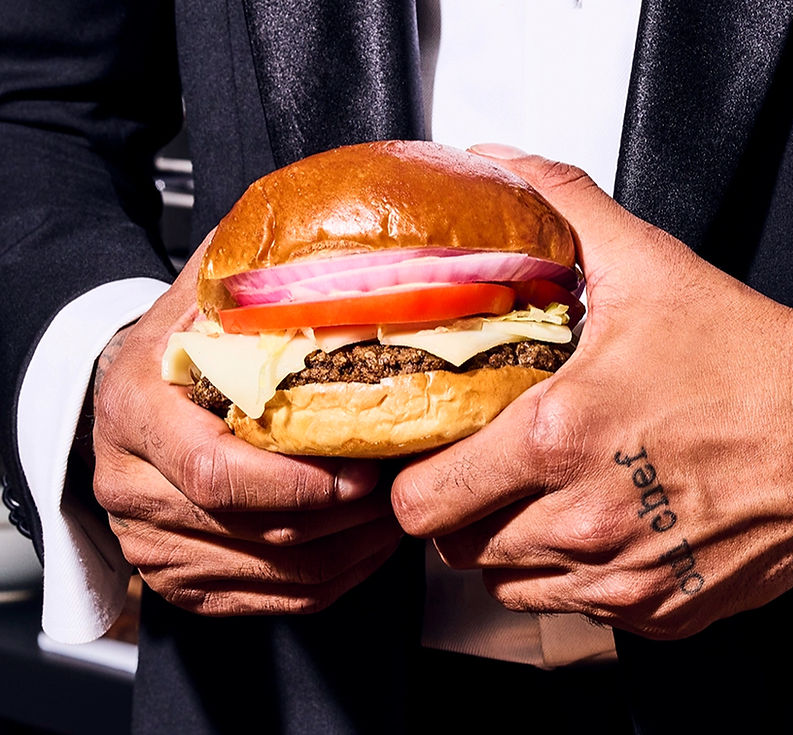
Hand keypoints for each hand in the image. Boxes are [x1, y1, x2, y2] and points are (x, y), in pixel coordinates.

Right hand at [92, 233, 402, 614]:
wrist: (132, 390)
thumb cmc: (182, 336)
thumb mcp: (208, 290)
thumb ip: (259, 274)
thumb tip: (348, 241)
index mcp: (137, 409)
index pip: (219, 473)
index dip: (305, 483)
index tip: (368, 467)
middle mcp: (131, 487)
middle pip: (257, 531)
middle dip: (348, 519)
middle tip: (408, 488)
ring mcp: (151, 544)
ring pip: (274, 576)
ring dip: (353, 553)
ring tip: (402, 514)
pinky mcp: (178, 581)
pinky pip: (270, 603)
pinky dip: (333, 582)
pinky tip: (369, 546)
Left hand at [391, 146, 792, 638]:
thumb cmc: (745, 359)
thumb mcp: (648, 267)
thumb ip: (563, 207)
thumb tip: (503, 161)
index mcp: (557, 439)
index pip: (423, 502)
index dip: (415, 483)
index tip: (432, 462)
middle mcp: (583, 520)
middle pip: (459, 550)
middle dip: (462, 515)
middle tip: (489, 474)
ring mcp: (621, 576)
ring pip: (511, 587)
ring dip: (514, 547)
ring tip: (548, 498)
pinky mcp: (659, 610)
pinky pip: (578, 610)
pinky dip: (575, 577)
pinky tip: (604, 527)